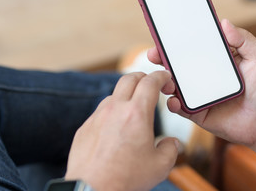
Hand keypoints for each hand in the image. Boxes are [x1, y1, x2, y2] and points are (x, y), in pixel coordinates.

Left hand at [65, 71, 179, 190]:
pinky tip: (115, 130)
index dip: (161, 76)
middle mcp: (115, 109)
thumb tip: (171, 143)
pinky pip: (100, 113)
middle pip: (129, 79)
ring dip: (125, 96)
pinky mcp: (84, 128)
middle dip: (143, 77)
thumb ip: (170, 149)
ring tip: (133, 111)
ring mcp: (97, 117)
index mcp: (136, 113)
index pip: (150, 82)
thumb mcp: (160, 166)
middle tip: (151, 85)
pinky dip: (111, 114)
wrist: (92, 190)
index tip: (165, 78)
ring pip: (113, 95)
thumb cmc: (125, 179)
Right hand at [147, 19, 255, 147]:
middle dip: (161, 58)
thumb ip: (245, 40)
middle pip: (176, 64)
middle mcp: (203, 75)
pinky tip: (174, 100)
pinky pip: (179, 107)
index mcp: (215, 60)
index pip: (193, 46)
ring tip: (165, 80)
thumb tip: (224, 22)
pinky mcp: (196, 113)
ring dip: (164, 81)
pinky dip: (172, 103)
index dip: (177, 40)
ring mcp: (198, 94)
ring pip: (173, 85)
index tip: (165, 33)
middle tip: (154, 54)